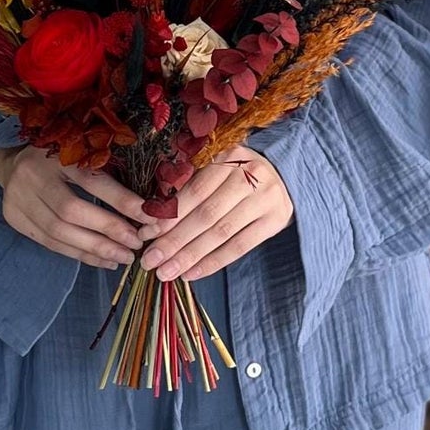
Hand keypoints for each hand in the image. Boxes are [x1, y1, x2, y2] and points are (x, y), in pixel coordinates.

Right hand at [0, 143, 158, 268]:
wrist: (11, 162)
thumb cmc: (59, 156)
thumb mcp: (80, 151)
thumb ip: (105, 170)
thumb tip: (146, 203)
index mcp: (54, 152)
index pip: (91, 179)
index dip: (121, 200)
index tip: (150, 216)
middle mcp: (32, 175)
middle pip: (71, 211)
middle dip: (108, 230)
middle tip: (136, 244)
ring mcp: (19, 198)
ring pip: (59, 232)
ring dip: (95, 249)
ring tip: (123, 257)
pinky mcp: (15, 219)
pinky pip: (51, 243)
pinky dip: (79, 254)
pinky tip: (103, 261)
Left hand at [138, 146, 294, 282]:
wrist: (283, 175)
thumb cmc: (236, 173)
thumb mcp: (215, 168)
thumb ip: (189, 186)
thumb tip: (152, 222)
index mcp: (229, 155)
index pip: (195, 190)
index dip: (169, 215)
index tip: (146, 235)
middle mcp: (250, 175)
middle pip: (206, 214)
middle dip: (174, 240)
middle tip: (150, 260)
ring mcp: (266, 198)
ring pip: (221, 233)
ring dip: (190, 256)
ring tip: (166, 272)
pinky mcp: (275, 220)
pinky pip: (240, 246)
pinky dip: (213, 262)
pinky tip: (191, 273)